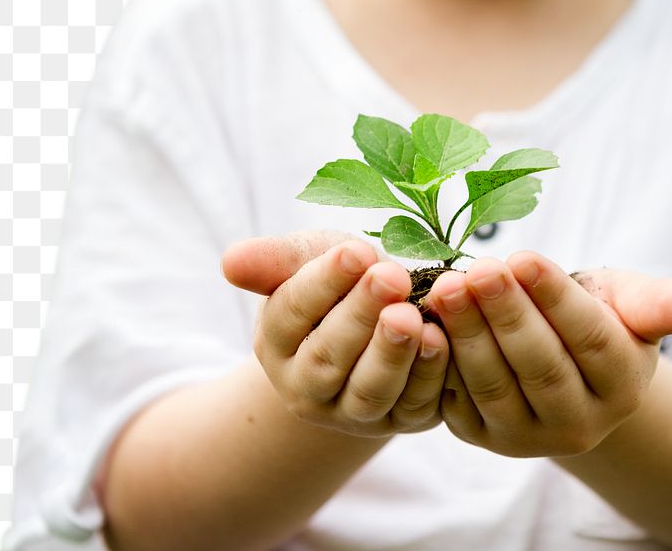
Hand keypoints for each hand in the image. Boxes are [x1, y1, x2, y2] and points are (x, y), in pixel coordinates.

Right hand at [221, 231, 449, 436]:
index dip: (324, 281)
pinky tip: (440, 338)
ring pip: (369, 391)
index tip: (356, 251)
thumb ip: (276, 260)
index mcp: (277, 342)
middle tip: (391, 276)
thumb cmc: (343, 283)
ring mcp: (354, 412)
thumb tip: (231, 262)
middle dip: (361, 315)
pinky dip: (429, 374)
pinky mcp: (402, 419)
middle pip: (328, 357)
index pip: (292, 311)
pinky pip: (415, 404)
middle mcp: (308, 387)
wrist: (381, 322)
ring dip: (392, 353)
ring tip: (411, 316)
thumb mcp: (310, 261)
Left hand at [427, 252, 671, 457]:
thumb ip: (660, 303)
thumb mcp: (631, 303)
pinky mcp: (483, 436)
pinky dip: (441, 361)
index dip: (556, 299)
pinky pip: (458, 400)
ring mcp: (528, 437)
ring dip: (468, 335)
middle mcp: (580, 423)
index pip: (591, 340)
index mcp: (623, 386)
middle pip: (540, 366)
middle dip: (506, 314)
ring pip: (495, 386)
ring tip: (447, 287)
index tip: (523, 257)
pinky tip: (425, 321)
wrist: (563, 365)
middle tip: (477, 269)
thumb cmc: (599, 318)